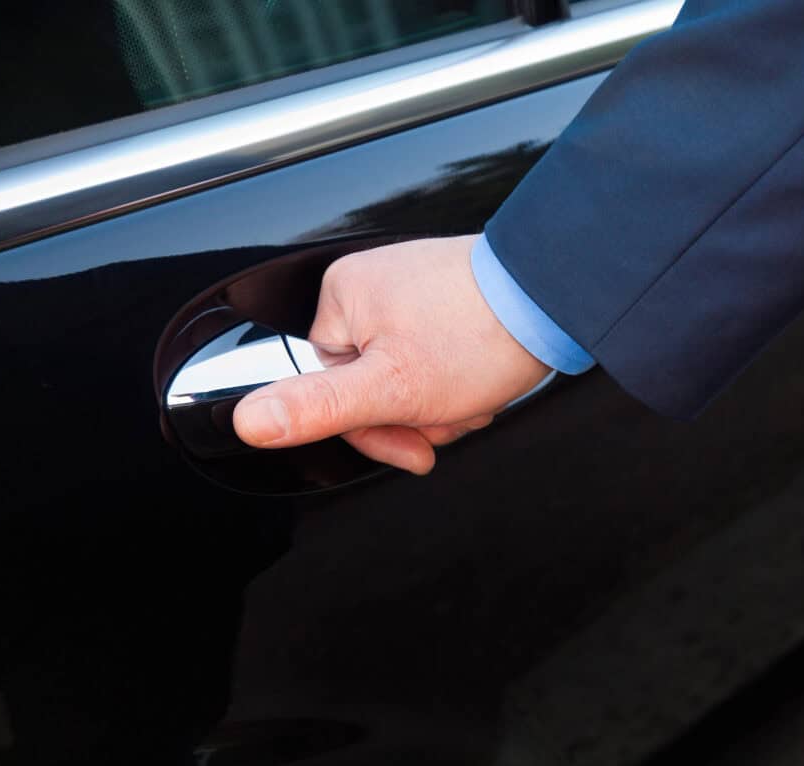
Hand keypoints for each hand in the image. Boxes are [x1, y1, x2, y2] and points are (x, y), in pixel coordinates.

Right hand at [232, 235, 550, 473]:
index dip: (376, 429)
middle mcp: (372, 285)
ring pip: (409, 376)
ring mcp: (411, 290)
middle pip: (373, 384)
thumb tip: (248, 422)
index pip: (332, 388)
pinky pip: (436, 356)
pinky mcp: (445, 298)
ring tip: (475, 392)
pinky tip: (483, 379)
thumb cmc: (479, 335)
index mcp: (343, 299)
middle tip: (454, 412)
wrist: (555, 297)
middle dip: (417, 414)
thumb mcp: (389, 386)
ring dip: (443, 402)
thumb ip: (315, 408)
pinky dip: (459, 378)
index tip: (416, 442)